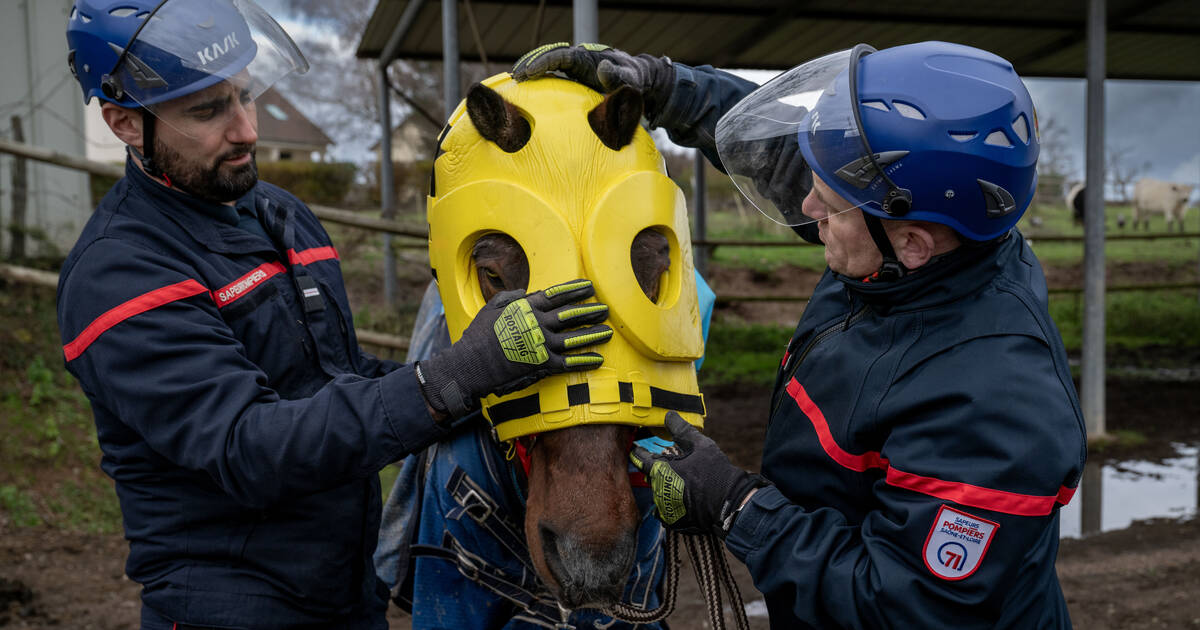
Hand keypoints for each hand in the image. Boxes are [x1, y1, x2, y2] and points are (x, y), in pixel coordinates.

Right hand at [417, 279, 611, 417]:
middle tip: (605, 309)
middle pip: (571, 315)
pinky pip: (569, 363)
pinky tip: (598, 360)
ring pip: (575, 338)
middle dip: (590, 311)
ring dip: (593, 334)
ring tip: (607, 332)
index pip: (557, 295)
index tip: (589, 286)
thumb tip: (525, 293)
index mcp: (527, 308)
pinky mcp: (543, 365)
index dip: (575, 290)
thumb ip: (510, 298)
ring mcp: (543, 345)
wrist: (472, 363)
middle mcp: (539, 324)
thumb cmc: (478, 335)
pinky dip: (585, 361)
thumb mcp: (491, 308)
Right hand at [511, 43, 674, 121]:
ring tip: (514, 82)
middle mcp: (577, 60)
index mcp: (586, 58)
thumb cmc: (633, 81)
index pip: (560, 57)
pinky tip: (527, 91)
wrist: (636, 81)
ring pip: (548, 66)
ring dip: (531, 71)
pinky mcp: (573, 78)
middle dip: (530, 65)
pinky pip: (553, 76)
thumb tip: (601, 68)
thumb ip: (616, 76)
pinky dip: (539, 80)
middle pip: (548, 58)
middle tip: (514, 77)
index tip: (529, 71)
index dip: (543, 62)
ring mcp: (574, 69)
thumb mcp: (627, 79)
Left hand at [630, 412, 767, 536]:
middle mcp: (658, 491)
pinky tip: (685, 499)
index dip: (638, 452)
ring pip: (660, 494)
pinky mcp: (673, 522)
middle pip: (652, 477)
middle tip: (672, 465)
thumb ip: (682, 430)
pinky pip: (666, 511)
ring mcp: (664, 508)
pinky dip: (672, 504)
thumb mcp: (700, 445)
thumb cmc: (715, 472)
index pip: (641, 459)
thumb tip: (669, 415)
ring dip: (667, 487)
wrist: (730, 503)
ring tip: (684, 483)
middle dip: (659, 470)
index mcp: (660, 471)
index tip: (636, 448)